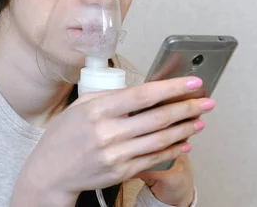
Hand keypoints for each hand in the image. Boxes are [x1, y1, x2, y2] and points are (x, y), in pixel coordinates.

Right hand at [11, 76, 212, 206]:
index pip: (144, 95)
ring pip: (161, 139)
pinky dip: (173, 150)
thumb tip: (144, 90)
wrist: (49, 173)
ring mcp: (116, 154)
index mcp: (99, 109)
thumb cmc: (65, 135)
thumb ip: (112, 96)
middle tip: (207, 102)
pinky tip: (186, 143)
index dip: (172, 88)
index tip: (193, 83)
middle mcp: (109, 132)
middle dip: (188, 108)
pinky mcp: (121, 172)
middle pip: (159, 118)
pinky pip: (154, 159)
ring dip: (185, 129)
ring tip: (200, 120)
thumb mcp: (82, 106)